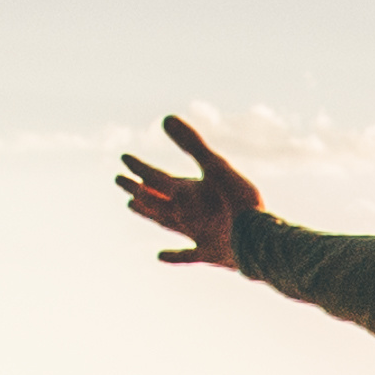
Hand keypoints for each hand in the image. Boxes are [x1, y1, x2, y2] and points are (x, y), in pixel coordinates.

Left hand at [116, 113, 261, 268]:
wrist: (256, 242)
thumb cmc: (237, 202)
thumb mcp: (216, 166)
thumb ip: (192, 143)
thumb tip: (166, 118)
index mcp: (183, 195)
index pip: (153, 178)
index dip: (138, 167)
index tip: (124, 158)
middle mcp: (182, 216)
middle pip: (152, 201)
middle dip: (136, 189)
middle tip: (118, 181)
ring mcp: (194, 236)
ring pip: (164, 223)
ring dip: (148, 213)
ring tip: (131, 207)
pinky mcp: (208, 254)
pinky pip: (186, 254)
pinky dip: (173, 255)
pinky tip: (159, 256)